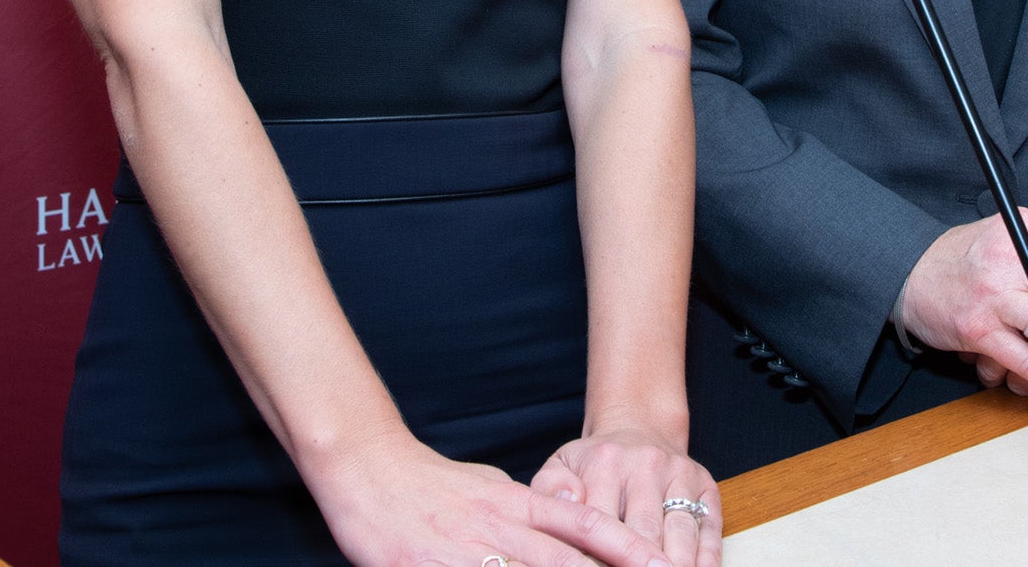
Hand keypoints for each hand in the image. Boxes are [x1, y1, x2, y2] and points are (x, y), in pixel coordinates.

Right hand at [312, 428, 668, 566]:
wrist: (368, 470)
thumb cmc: (431, 483)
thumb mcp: (490, 486)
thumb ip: (528, 508)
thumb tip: (565, 521)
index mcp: (515, 501)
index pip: (582, 524)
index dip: (624, 546)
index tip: (660, 562)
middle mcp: (500, 526)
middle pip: (566, 562)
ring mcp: (468, 553)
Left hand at [533, 424, 721, 566]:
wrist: (638, 427)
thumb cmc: (594, 462)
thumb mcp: (562, 465)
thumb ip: (551, 487)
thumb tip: (570, 501)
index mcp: (605, 462)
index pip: (598, 522)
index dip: (595, 558)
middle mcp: (646, 465)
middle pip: (643, 532)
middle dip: (637, 566)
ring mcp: (680, 474)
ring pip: (679, 532)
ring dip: (673, 565)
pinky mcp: (706, 485)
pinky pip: (709, 528)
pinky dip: (706, 558)